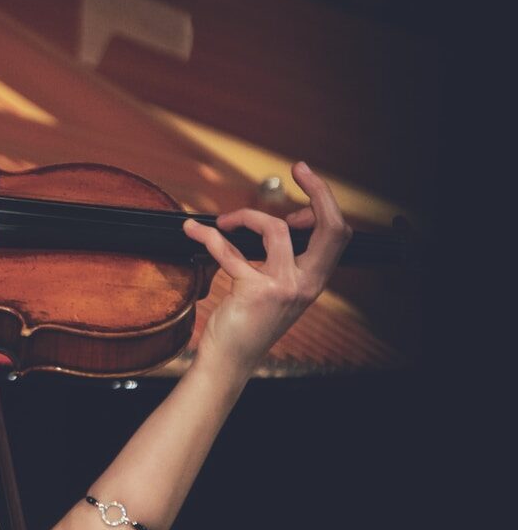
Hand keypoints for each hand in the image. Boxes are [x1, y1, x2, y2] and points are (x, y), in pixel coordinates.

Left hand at [182, 161, 351, 375]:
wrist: (229, 361)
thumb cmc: (247, 323)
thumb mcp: (274, 289)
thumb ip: (281, 260)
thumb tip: (277, 223)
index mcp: (314, 280)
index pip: (337, 235)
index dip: (325, 205)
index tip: (303, 189)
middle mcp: (306, 283)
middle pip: (331, 228)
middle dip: (320, 191)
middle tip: (300, 169)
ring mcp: (283, 287)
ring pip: (275, 229)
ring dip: (245, 216)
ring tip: (224, 222)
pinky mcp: (254, 291)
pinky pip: (229, 250)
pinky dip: (208, 236)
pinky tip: (193, 231)